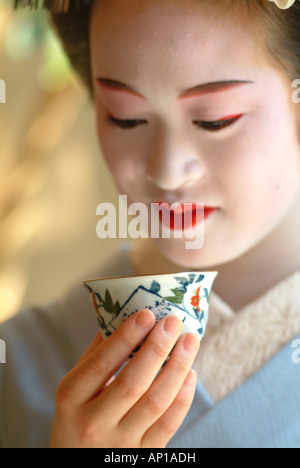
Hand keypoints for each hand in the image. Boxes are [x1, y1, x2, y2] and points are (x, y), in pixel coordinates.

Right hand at [50, 309, 198, 447]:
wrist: (77, 465)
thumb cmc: (77, 415)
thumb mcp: (75, 386)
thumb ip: (96, 353)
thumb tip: (123, 315)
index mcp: (71, 399)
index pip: (101, 363)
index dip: (126, 337)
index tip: (147, 313)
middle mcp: (93, 423)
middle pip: (132, 382)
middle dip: (157, 348)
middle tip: (173, 322)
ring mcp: (120, 443)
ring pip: (156, 402)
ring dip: (177, 368)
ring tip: (189, 341)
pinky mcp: (143, 455)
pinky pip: (168, 424)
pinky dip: (183, 397)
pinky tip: (190, 373)